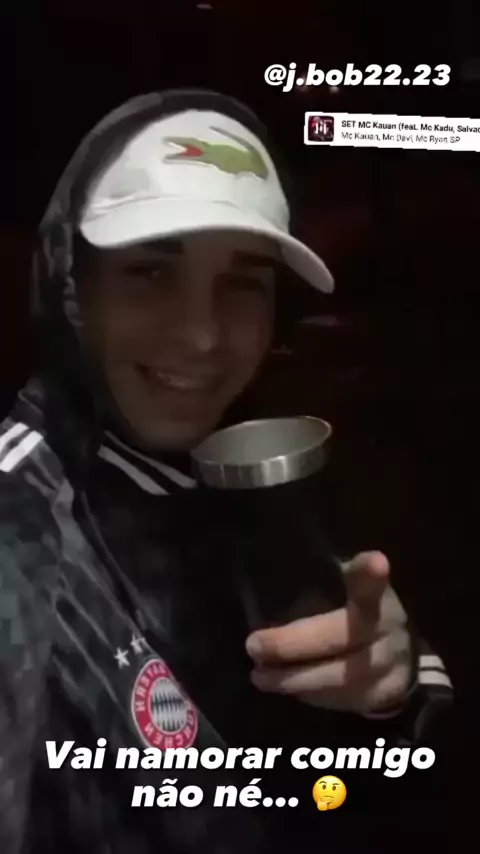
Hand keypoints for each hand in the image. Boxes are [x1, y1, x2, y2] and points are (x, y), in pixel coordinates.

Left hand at [245, 551, 413, 713]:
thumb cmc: (360, 613)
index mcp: (376, 593)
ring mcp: (390, 664)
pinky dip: (309, 695)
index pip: (372, 582)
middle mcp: (387, 627)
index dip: (370, 573)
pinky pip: (341, 699)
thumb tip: (273, 580)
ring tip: (259, 675)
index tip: (375, 562)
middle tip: (254, 645)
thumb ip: (329, 584)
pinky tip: (283, 687)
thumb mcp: (350, 590)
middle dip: (293, 643)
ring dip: (294, 678)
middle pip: (343, 636)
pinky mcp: (383, 695)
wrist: (401, 657)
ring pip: (340, 676)